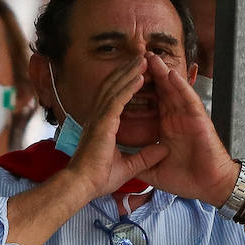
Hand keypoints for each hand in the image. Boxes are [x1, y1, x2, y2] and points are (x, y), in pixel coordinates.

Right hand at [63, 56, 168, 199]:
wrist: (82, 186)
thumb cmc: (98, 179)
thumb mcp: (128, 166)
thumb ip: (145, 157)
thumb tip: (163, 150)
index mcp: (102, 126)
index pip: (115, 98)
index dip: (126, 84)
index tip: (140, 74)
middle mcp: (98, 118)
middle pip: (113, 87)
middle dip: (128, 71)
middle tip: (142, 58)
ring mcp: (99, 118)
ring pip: (115, 88)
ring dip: (129, 73)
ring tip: (143, 60)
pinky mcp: (102, 123)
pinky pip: (117, 100)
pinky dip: (128, 87)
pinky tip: (140, 77)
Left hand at [137, 52, 238, 203]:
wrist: (208, 187)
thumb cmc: (187, 179)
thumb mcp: (155, 171)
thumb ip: (141, 163)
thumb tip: (122, 164)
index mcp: (165, 128)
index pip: (149, 103)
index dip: (137, 91)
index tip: (122, 78)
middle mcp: (176, 118)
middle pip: (160, 90)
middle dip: (148, 74)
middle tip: (135, 56)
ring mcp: (187, 118)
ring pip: (174, 90)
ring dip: (163, 73)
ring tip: (150, 57)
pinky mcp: (199, 120)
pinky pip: (189, 100)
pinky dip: (181, 87)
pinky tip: (171, 75)